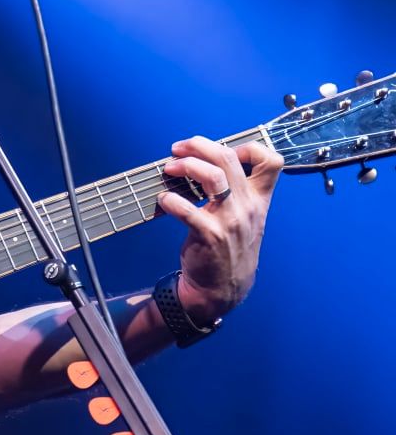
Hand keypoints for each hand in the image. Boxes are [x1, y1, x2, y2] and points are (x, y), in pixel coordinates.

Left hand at [158, 136, 283, 323]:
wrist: (222, 289)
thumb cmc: (228, 248)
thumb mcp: (245, 219)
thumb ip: (236, 193)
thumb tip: (207, 163)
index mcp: (258, 199)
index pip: (271, 161)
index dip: (247, 146)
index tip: (219, 147)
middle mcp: (247, 206)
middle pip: (228, 159)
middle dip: (199, 146)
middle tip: (178, 149)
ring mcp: (230, 221)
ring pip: (211, 176)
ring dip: (185, 166)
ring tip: (169, 168)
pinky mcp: (209, 235)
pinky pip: (187, 210)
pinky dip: (171, 200)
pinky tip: (163, 199)